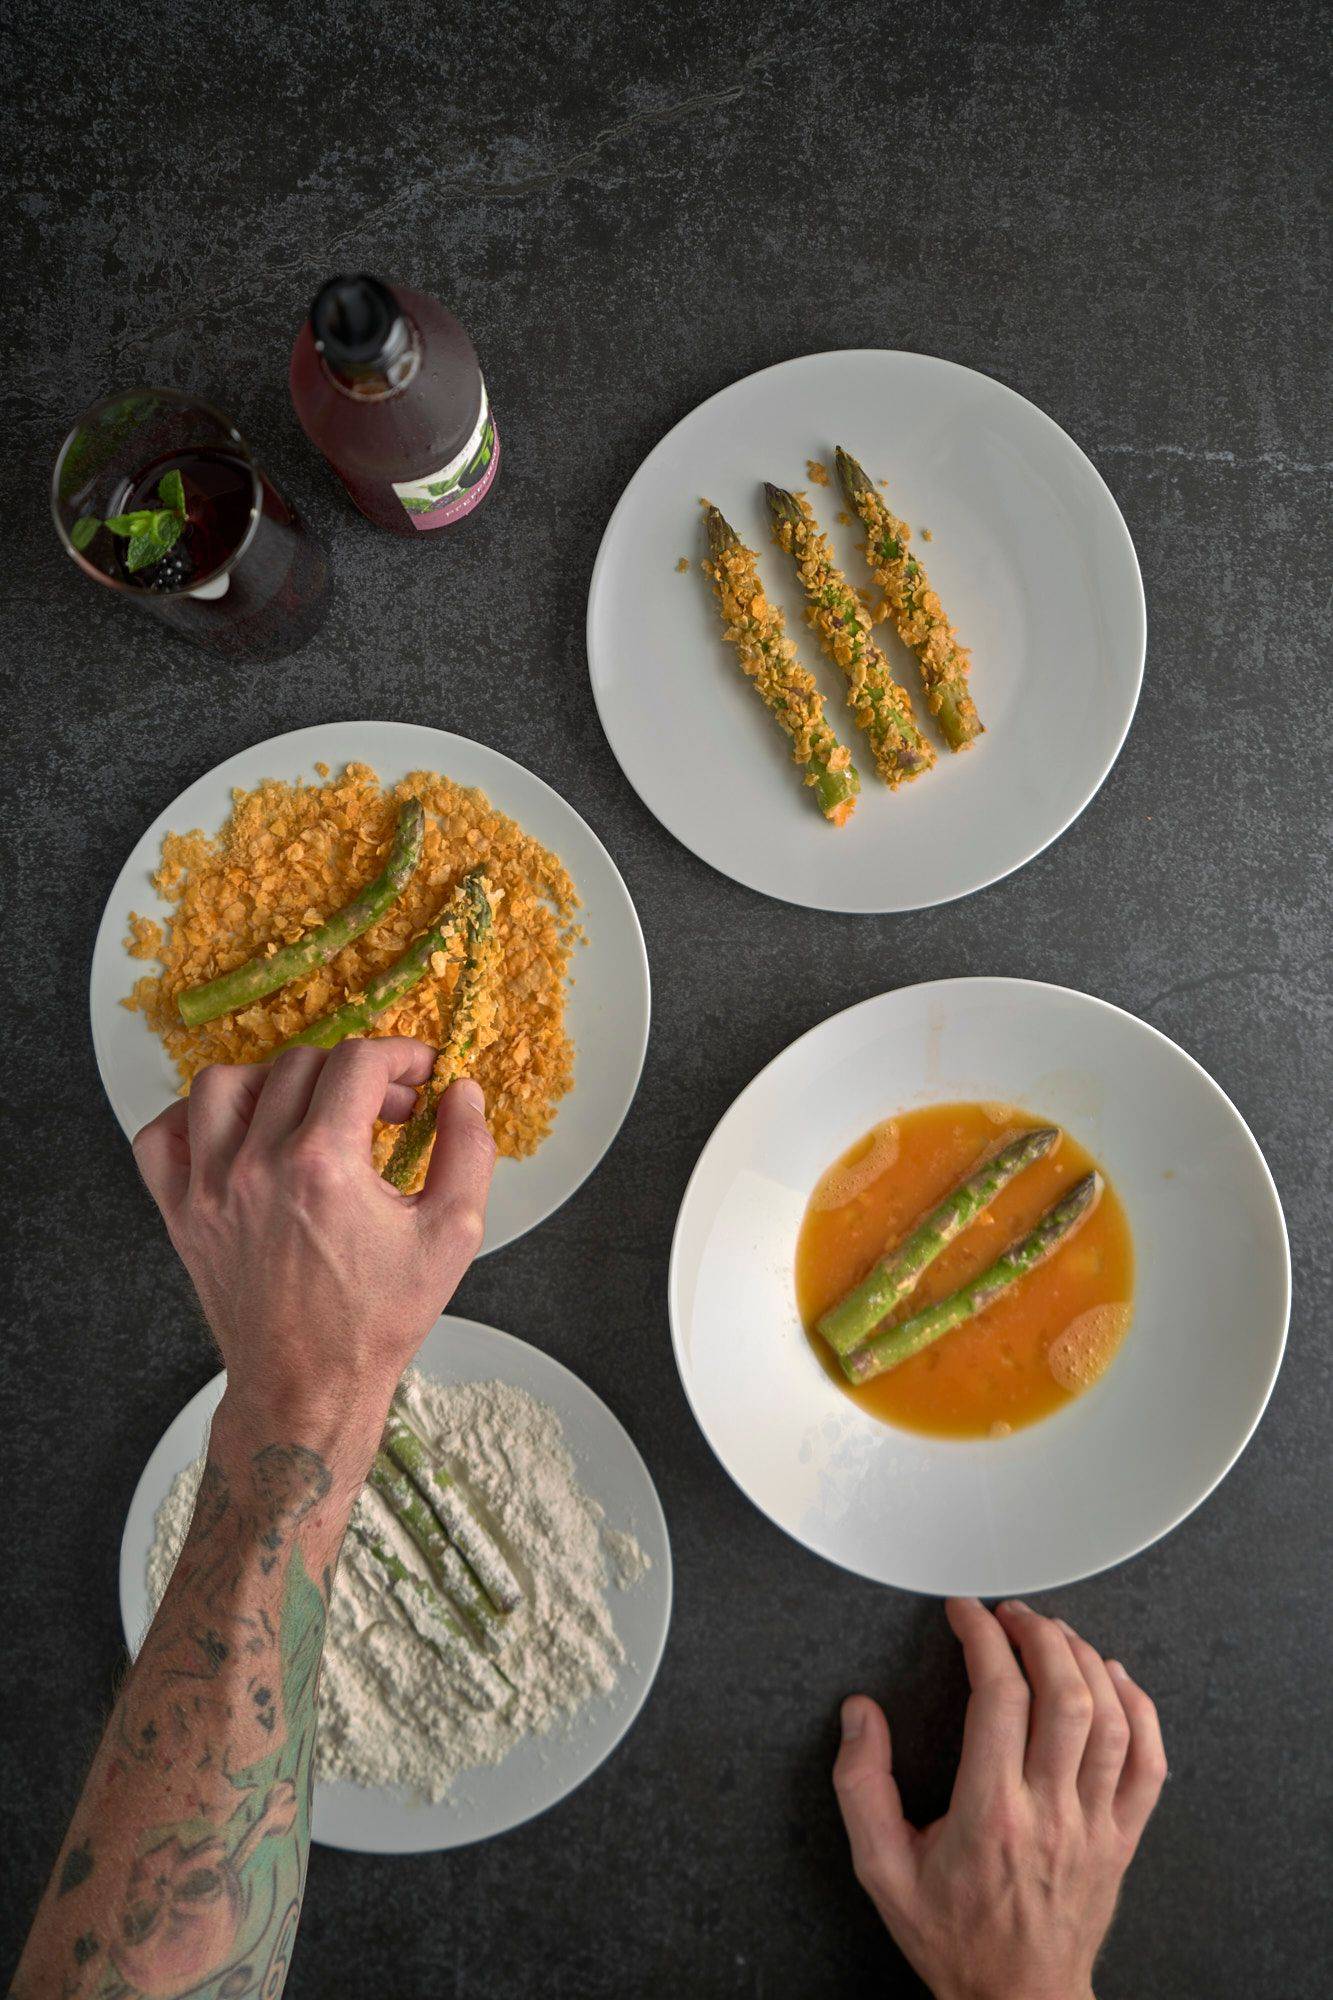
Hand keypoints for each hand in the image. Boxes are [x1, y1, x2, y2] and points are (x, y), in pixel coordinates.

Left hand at [132, 1041, 495, 1465]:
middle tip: (383, 1106)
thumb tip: (464, 1093)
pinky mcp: (181, 1214)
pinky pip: (161, 1137)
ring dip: (273, 1080)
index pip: (359, 1062)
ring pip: (223, 1084)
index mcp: (325, 1165)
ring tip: (309, 1109)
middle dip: (353, 1072)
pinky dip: (192, 1120)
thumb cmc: (377, 1320)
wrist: (308, 1387)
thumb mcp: (452, 1236)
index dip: (401, 1055)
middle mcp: (258, 1166)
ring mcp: (209, 1189)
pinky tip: (237, 1132)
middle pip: (300, 1064)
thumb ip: (468, 1152)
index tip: (419, 1074)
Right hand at [833, 1598, 1166, 1999]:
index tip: (965, 1613)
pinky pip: (1149, 1764)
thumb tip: (860, 1713)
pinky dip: (1139, 1709)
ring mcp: (1095, 1826)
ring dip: (1084, 1660)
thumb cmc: (951, 1937)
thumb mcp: (881, 1869)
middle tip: (1010, 1613)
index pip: (999, 1696)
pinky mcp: (1123, 1839)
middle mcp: (1050, 1812)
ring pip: (1110, 1720)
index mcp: (990, 1812)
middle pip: (1064, 1695)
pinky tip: (1115, 1679)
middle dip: (1038, 1634)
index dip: (983, 1637)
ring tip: (1054, 1634)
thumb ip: (861, 1786)